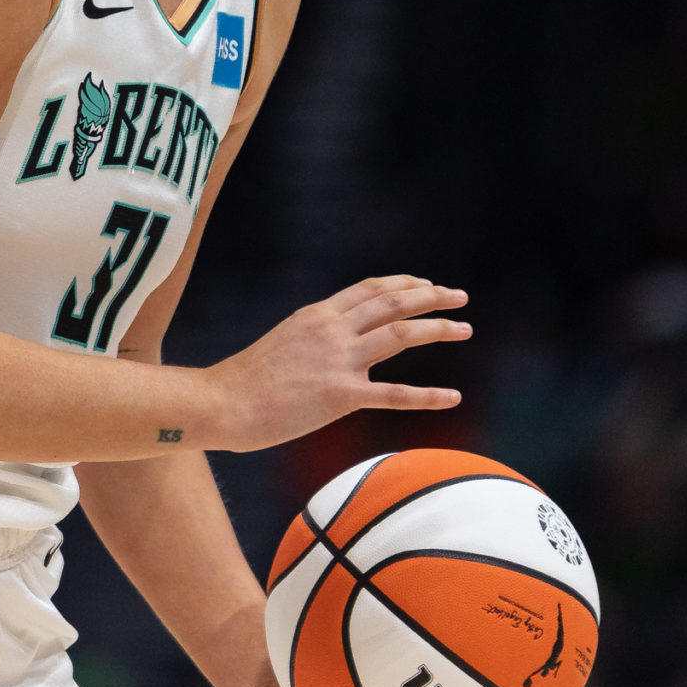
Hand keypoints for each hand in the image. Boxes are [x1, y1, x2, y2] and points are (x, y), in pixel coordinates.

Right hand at [204, 275, 470, 452]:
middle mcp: (332, 329)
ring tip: (465, 328)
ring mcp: (338, 360)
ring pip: (402, 335)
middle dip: (432, 296)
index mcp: (317, 315)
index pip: (371, 288)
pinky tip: (453, 397)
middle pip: (394, 302)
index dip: (404, 283)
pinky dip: (428, 396)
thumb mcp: (282, 343)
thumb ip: (311, 340)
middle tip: (459, 296)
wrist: (221, 402)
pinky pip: (394, 394)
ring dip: (438, 329)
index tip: (426, 284)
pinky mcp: (340, 395)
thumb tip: (330, 347)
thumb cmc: (243, 382)